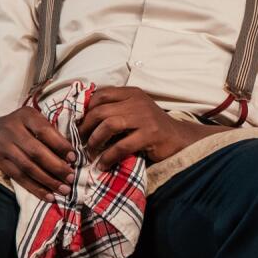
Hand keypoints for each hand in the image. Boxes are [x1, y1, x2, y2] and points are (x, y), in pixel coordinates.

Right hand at [0, 105, 77, 201]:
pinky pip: (19, 177)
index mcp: (26, 115)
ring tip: (63, 190)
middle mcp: (12, 129)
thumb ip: (51, 133)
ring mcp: (3, 146)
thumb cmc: (23, 127)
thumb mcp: (35, 121)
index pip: (45, 131)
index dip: (60, 146)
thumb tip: (71, 157)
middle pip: (36, 152)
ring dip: (48, 181)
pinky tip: (48, 196)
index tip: (73, 159)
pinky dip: (35, 188)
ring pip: (28, 167)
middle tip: (70, 178)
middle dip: (56, 167)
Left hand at [76, 87, 204, 166]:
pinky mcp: (150, 135)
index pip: (101, 95)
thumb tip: (84, 117)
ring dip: (95, 141)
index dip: (85, 109)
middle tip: (81, 140)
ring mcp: (145, 118)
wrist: (179, 138)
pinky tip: (103, 164)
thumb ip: (116, 108)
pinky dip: (108, 157)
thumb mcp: (134, 110)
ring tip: (90, 152)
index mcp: (132, 93)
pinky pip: (121, 146)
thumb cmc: (152, 126)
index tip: (79, 123)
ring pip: (109, 125)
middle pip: (101, 110)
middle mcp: (138, 102)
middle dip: (85, 127)